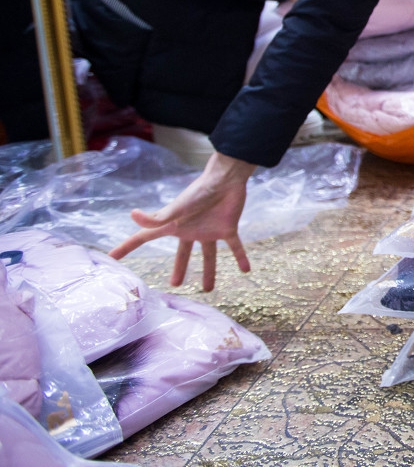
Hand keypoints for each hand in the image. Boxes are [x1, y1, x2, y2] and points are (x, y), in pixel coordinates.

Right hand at [109, 152, 255, 291]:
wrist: (226, 179)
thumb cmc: (198, 192)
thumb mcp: (176, 208)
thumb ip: (156, 217)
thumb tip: (132, 215)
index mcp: (173, 226)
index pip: (144, 238)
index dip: (127, 248)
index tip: (111, 258)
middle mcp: (190, 230)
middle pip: (182, 253)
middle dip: (179, 268)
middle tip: (175, 285)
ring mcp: (209, 230)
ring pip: (208, 255)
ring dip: (209, 271)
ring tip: (208, 289)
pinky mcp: (228, 228)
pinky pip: (235, 246)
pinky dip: (241, 257)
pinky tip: (246, 270)